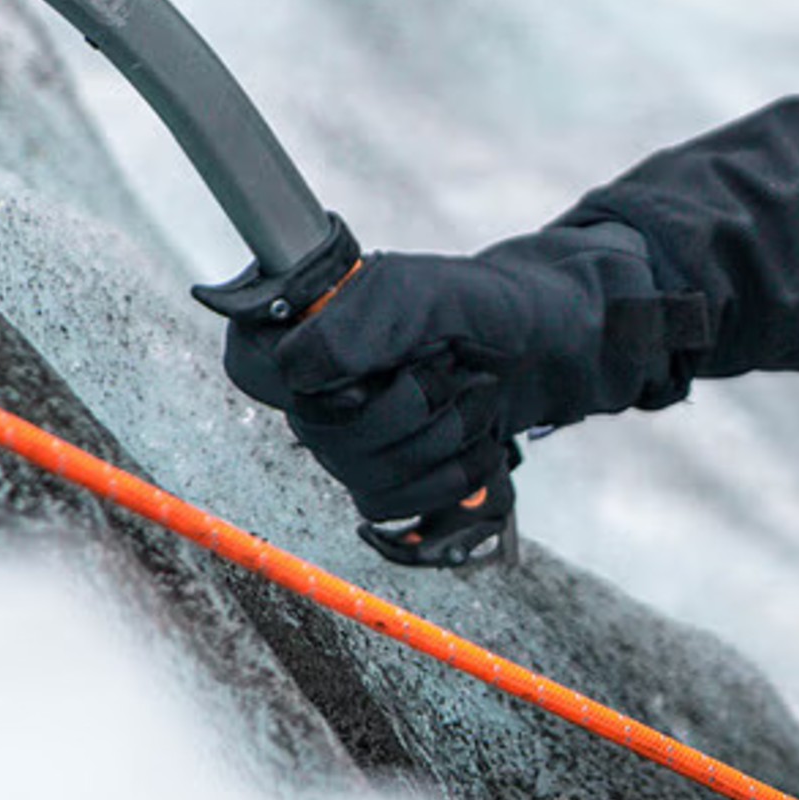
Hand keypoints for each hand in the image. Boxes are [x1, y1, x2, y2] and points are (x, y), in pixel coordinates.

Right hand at [212, 251, 580, 558]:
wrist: (548, 349)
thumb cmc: (487, 309)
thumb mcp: (431, 294)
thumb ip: (366, 321)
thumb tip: (299, 369)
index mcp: (311, 326)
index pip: (250, 363)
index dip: (300, 374)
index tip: (371, 363)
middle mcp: (318, 387)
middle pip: (319, 431)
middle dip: (410, 406)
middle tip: (451, 368)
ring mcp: (346, 438)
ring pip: (361, 474)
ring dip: (441, 438)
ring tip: (472, 396)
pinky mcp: (383, 478)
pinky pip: (391, 505)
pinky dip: (451, 476)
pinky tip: (475, 439)